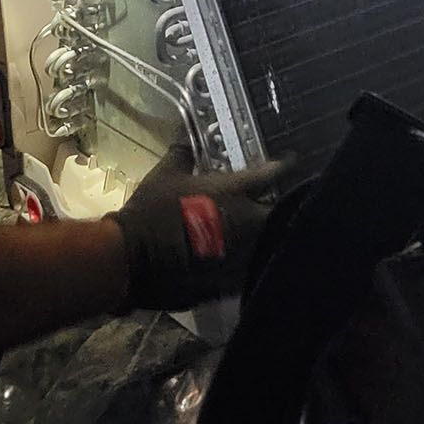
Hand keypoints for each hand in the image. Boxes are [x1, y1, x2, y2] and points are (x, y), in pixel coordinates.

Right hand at [107, 149, 289, 310]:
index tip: (290, 164)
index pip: (270, 174)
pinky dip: (248, 262)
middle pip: (279, 212)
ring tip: (259, 233)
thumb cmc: (150, 210)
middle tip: (277, 203)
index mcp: (232, 190)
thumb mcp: (163, 175)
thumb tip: (185, 142)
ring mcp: (241, 254)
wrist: (132, 258)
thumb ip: (181, 156)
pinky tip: (240, 260)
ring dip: (267, 237)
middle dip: (282, 207)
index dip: (284, 167)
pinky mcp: (230, 281)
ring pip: (268, 243)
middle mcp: (245, 221)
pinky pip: (249, 269)